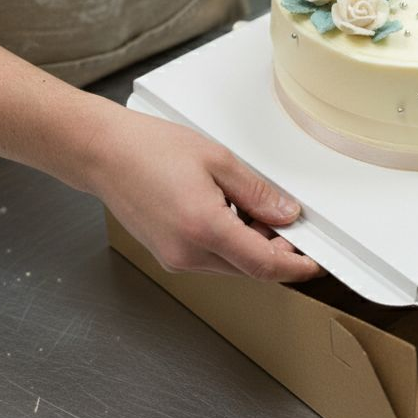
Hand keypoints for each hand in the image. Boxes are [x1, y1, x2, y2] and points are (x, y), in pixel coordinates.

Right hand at [85, 106, 321, 281]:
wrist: (102, 153)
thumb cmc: (148, 149)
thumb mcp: (217, 160)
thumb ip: (257, 193)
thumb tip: (286, 214)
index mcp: (204, 229)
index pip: (265, 265)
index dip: (296, 267)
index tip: (314, 262)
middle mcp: (187, 253)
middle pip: (250, 269)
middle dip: (275, 250)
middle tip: (285, 218)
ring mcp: (175, 259)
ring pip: (231, 266)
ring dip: (251, 246)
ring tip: (247, 205)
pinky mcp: (167, 256)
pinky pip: (211, 260)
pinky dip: (229, 244)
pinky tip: (226, 213)